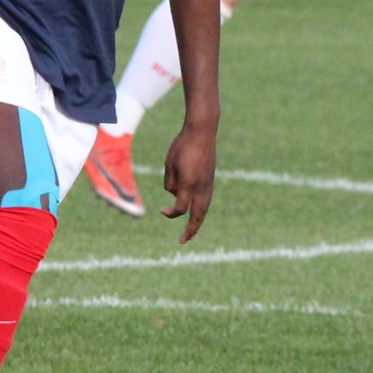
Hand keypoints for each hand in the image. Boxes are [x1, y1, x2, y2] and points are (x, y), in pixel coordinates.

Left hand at [161, 121, 216, 242]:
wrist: (202, 131)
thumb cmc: (182, 146)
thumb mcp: (170, 164)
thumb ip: (171, 183)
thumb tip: (175, 194)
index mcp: (188, 184)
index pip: (180, 208)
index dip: (170, 213)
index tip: (162, 210)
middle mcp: (201, 187)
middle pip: (197, 215)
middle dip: (191, 230)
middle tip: (184, 241)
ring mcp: (208, 184)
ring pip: (204, 209)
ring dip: (198, 221)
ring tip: (193, 233)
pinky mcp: (211, 179)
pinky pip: (206, 200)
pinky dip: (202, 210)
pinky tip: (198, 213)